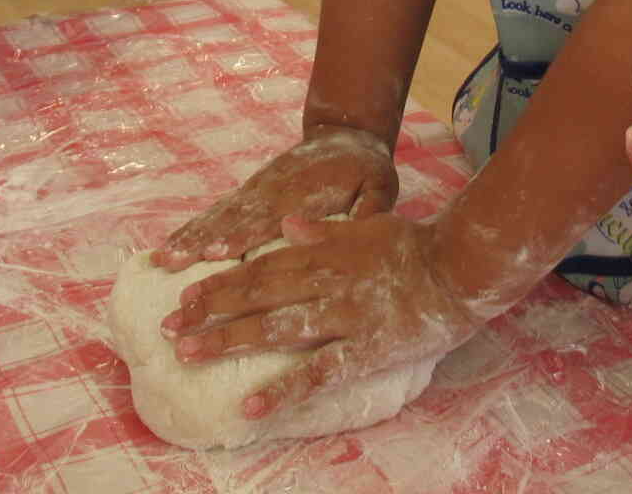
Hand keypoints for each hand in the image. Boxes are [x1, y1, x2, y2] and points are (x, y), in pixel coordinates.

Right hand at [154, 127, 397, 268]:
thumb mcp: (380, 185)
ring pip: (219, 215)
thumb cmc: (365, 168)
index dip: (245, 235)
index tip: (219, 252)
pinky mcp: (249, 193)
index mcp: (305, 193)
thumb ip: (371, 208)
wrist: (345, 134)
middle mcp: (273, 191)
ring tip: (163, 259)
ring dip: (191, 237)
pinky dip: (194, 229)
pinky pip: (218, 212)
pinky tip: (171, 249)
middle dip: (203, 242)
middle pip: (234, 219)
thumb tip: (362, 229)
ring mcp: (257, 191)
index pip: (271, 217)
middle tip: (173, 263)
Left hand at [158, 211, 481, 421]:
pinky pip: (319, 372)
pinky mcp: (365, 349)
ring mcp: (344, 316)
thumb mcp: (369, 224)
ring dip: (230, 340)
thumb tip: (286, 224)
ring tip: (189, 354)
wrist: (463, 267)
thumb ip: (326, 229)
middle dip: (210, 310)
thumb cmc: (417, 246)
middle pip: (258, 294)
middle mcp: (327, 282)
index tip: (187, 296)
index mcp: (327, 252)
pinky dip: (284, 390)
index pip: (263, 266)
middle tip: (169, 328)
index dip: (222, 282)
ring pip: (277, 327)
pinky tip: (252, 407)